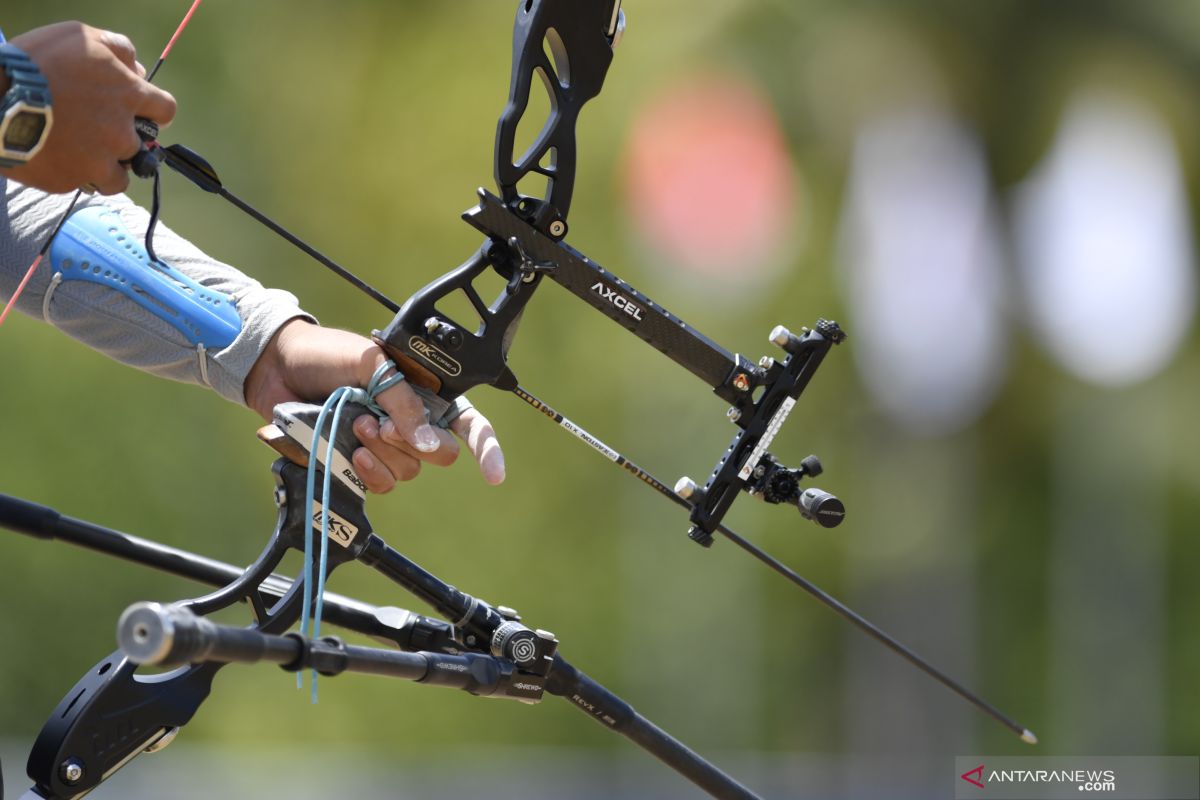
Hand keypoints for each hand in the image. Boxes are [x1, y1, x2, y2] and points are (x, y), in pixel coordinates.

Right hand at [3, 22, 176, 193]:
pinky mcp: (75, 180)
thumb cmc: (36, 62)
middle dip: (124, 139)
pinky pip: (87, 185)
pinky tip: (62, 161)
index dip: (155, 112)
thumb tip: (137, 67)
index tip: (144, 114)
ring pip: (119, 176)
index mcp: (129, 95)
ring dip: (107, 167)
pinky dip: (79, 176)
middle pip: (142, 145)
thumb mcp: (80, 37)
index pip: (166, 110)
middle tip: (98, 131)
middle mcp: (122, 132)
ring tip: (82, 154)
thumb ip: (117, 48)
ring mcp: (100, 160)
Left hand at [244, 319, 504, 492]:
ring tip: (355, 426)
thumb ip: (402, 400)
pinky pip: (379, 484)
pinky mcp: (357, 463)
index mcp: (423, 393)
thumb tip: (427, 442)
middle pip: (441, 455)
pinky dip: (368, 472)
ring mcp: (384, 445)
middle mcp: (410, 422)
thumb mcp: (372, 363)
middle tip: (380, 423)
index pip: (468, 425)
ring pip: (408, 470)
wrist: (278, 368)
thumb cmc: (327, 354)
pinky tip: (351, 453)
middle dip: (413, 443)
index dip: (487, 449)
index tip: (494, 475)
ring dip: (382, 452)